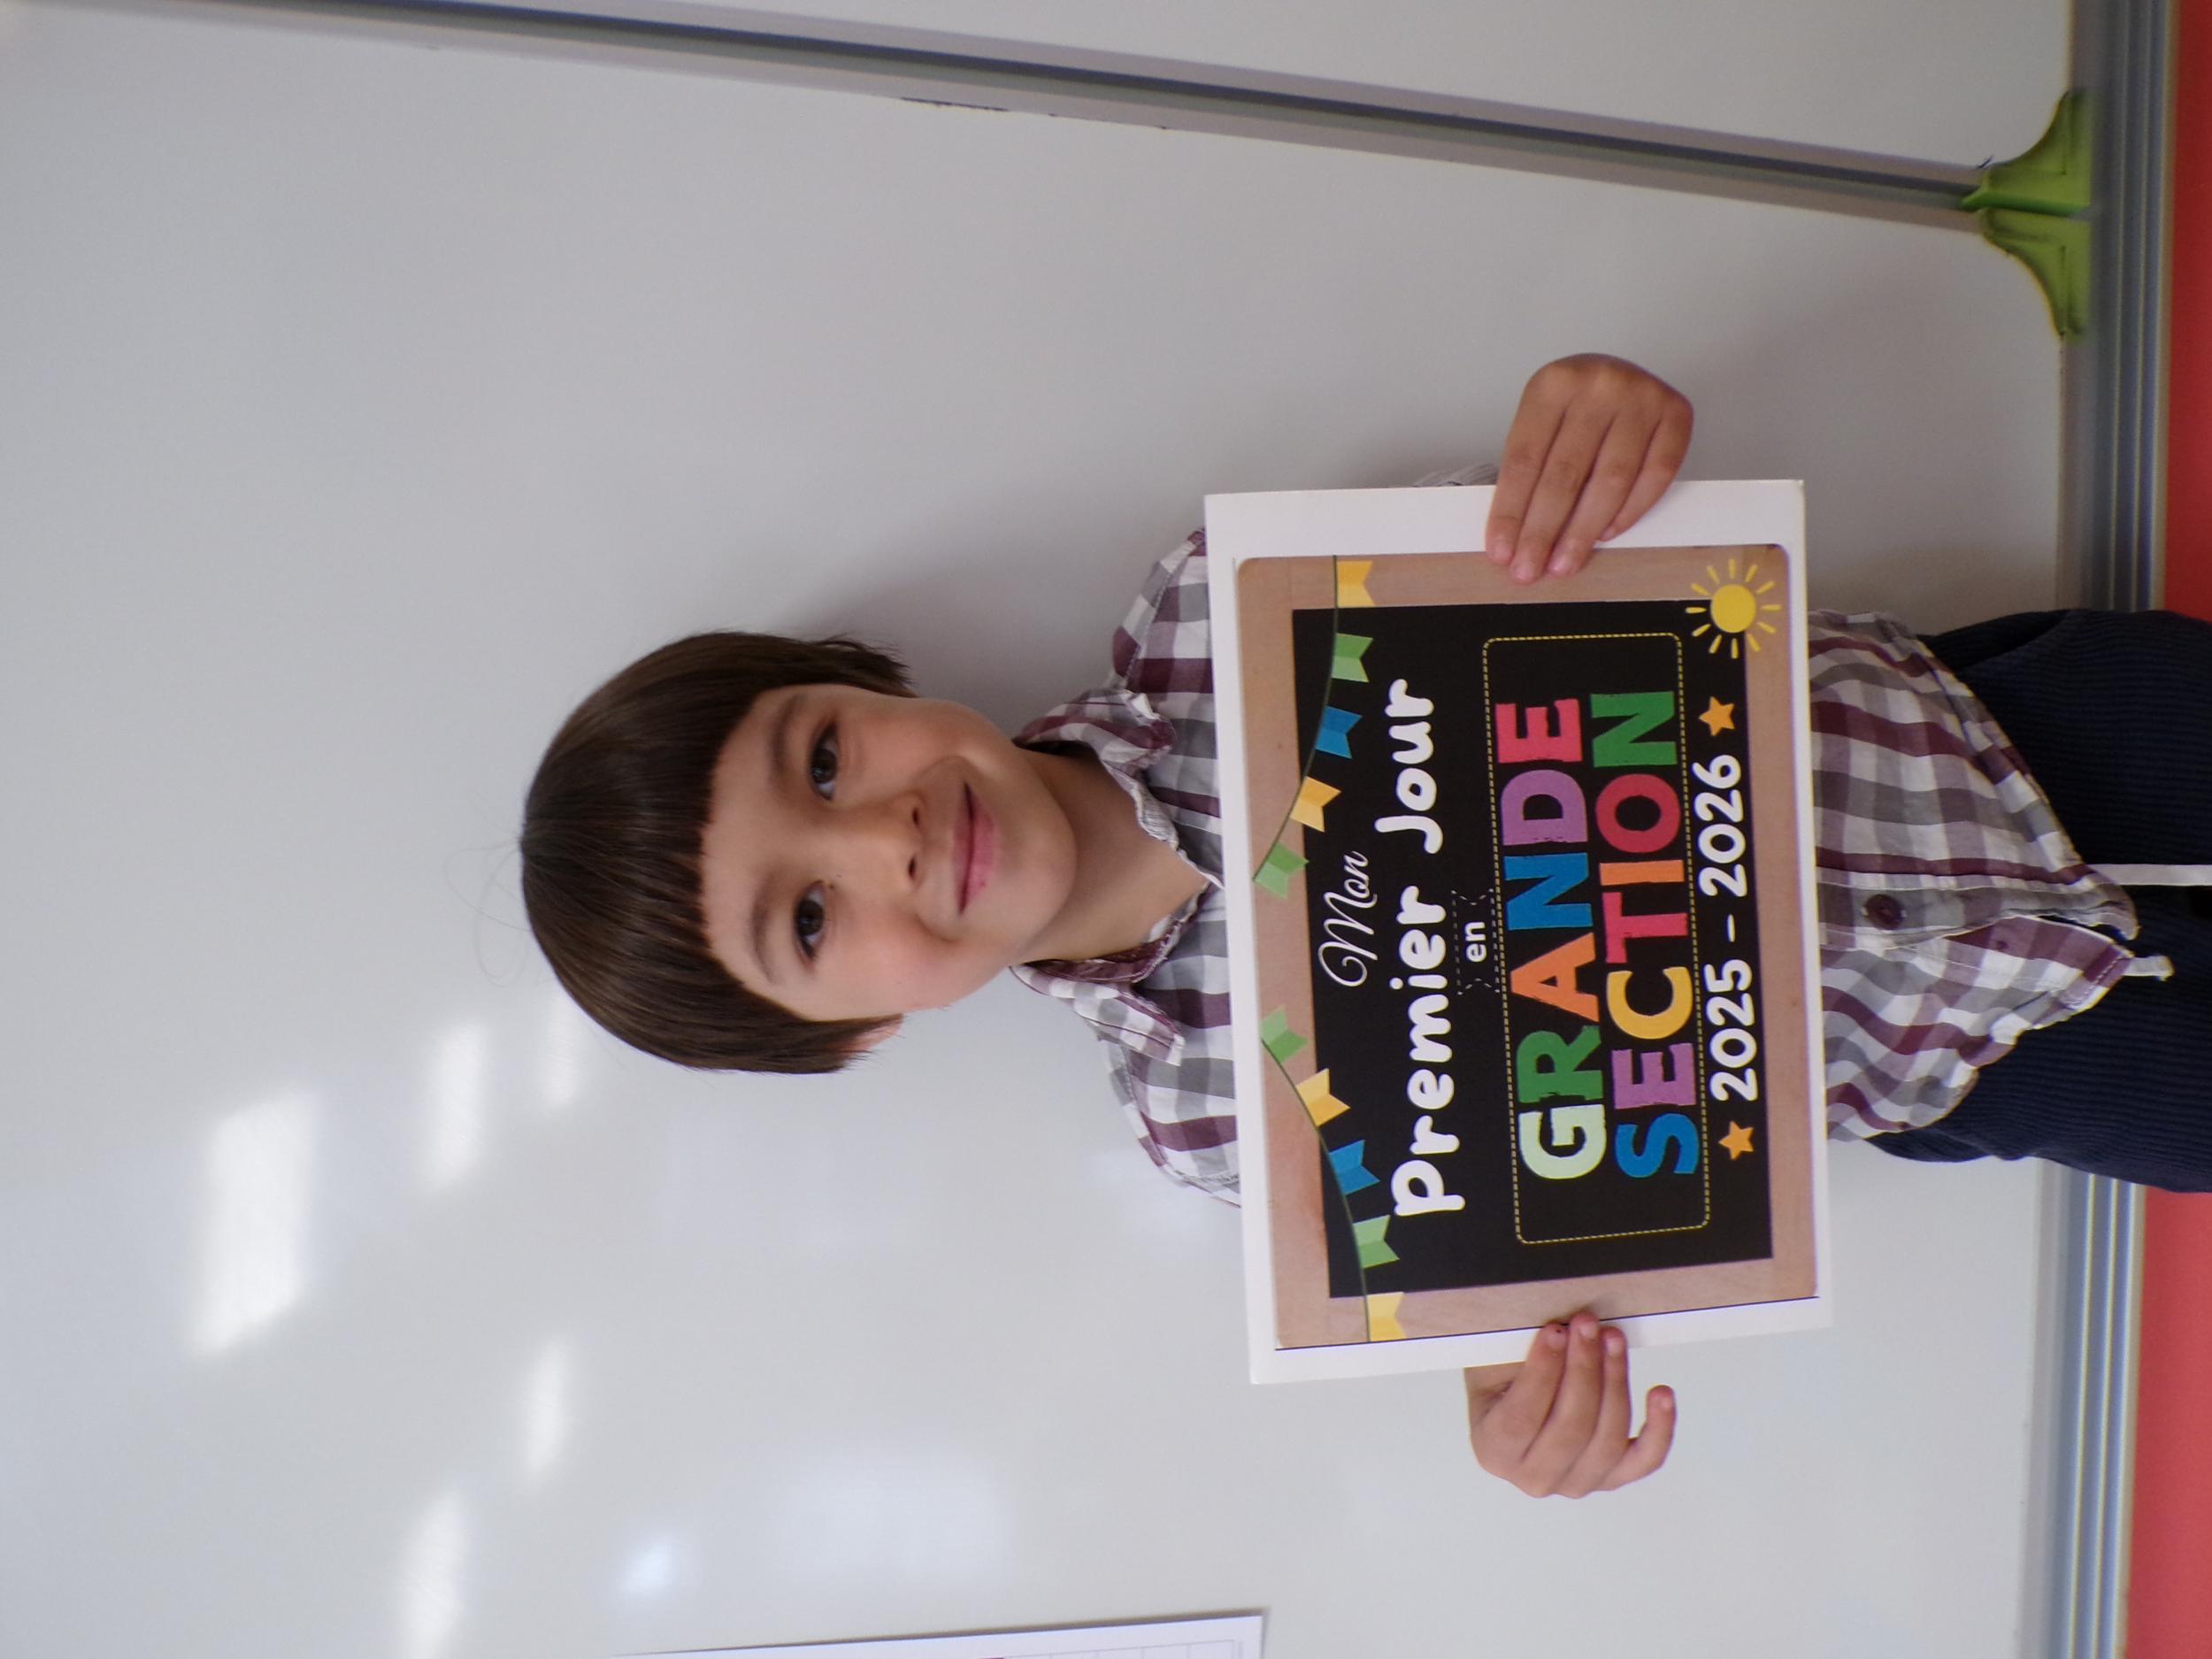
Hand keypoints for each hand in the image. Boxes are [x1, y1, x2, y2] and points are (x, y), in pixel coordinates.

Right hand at [1463, 1311, 1676, 1496]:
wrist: (1515, 1395)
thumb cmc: (1505, 1375)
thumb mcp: (1495, 1359)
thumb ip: (1517, 1349)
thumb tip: (1559, 1327)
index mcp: (1494, 1450)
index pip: (1521, 1418)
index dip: (1542, 1372)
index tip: (1554, 1331)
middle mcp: (1534, 1477)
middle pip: (1571, 1429)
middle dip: (1583, 1368)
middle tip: (1586, 1324)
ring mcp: (1576, 1482)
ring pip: (1607, 1438)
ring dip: (1615, 1380)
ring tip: (1613, 1339)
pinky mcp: (1612, 1475)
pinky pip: (1644, 1459)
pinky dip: (1660, 1428)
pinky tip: (1661, 1392)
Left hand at [1485, 354, 1693, 584]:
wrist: (1617, 376)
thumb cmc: (1573, 408)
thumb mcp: (1542, 423)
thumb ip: (1531, 471)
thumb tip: (1515, 541)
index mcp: (1553, 384)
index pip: (1525, 459)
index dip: (1510, 511)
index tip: (1501, 551)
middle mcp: (1599, 386)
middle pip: (1565, 474)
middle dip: (1543, 530)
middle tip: (1529, 569)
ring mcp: (1642, 398)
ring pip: (1610, 481)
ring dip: (1583, 531)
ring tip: (1564, 563)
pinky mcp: (1677, 415)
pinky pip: (1655, 476)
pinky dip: (1629, 511)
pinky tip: (1605, 534)